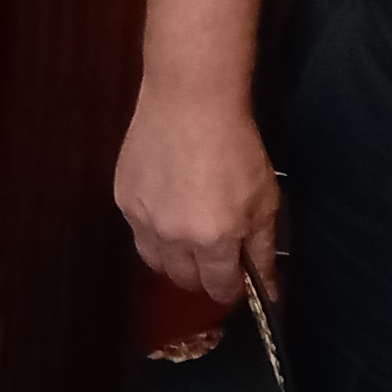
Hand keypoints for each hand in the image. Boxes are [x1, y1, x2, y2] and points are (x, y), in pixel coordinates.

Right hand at [114, 79, 279, 305]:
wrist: (190, 101)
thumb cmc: (235, 146)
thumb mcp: (264, 200)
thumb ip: (262, 250)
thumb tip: (268, 291)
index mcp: (213, 240)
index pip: (219, 288)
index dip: (232, 289)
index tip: (238, 280)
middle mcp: (174, 236)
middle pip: (184, 280)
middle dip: (203, 275)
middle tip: (215, 254)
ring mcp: (143, 218)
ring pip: (155, 262)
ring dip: (174, 259)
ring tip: (188, 236)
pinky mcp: (123, 198)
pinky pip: (138, 231)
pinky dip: (153, 230)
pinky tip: (168, 206)